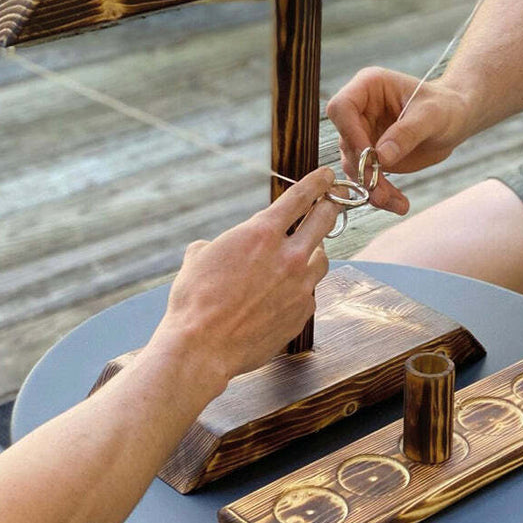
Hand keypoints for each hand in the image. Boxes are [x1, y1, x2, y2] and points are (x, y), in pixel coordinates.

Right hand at [156, 167, 340, 381]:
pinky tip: (282, 296)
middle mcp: (289, 256)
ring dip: (313, 253)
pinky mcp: (302, 312)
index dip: (317, 182)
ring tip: (301, 257)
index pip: (301, 197)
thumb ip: (220, 244)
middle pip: (325, 220)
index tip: (327, 175)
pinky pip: (309, 292)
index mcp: (261, 233)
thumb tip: (217, 248)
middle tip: (328, 205)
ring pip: (322, 259)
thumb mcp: (199, 258)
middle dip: (328, 208)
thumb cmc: (194, 301)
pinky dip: (300, 289)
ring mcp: (300, 286)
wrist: (202, 348)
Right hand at [327, 67, 469, 213]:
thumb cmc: (446, 106)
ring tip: (394, 201)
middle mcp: (359, 111)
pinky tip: (397, 203)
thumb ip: (407, 133)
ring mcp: (362, 135)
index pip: (341, 108)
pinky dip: (380, 194)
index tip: (370, 156)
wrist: (457, 121)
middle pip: (346, 142)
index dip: (350, 133)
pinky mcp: (370, 157)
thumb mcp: (432, 115)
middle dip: (364, 170)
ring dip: (371, 187)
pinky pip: (366, 178)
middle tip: (382, 190)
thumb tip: (381, 156)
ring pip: (353, 166)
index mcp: (368, 87)